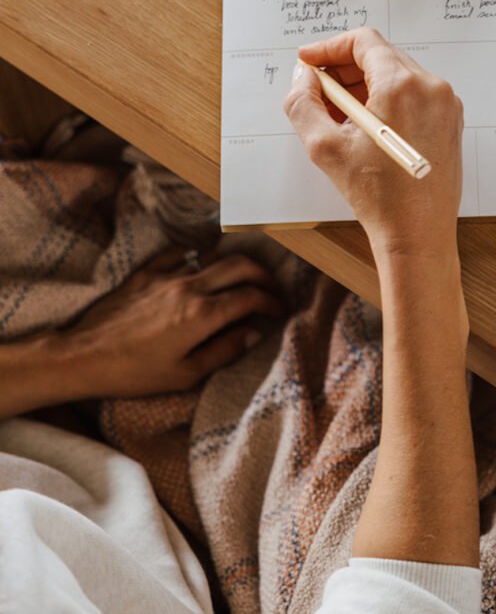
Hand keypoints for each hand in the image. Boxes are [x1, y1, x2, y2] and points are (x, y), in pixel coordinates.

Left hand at [64, 248, 284, 397]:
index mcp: (201, 315)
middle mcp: (189, 287)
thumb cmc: (133, 373)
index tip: (280, 310)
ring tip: (243, 280)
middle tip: (271, 290)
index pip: (250, 297)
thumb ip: (223, 351)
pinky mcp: (147, 272)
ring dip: (235, 265)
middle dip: (263, 275)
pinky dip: (200, 257)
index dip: (272, 302)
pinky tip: (202, 267)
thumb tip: (252, 334)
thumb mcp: (184, 375)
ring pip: (214, 255)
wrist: (83, 356)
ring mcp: (167, 275)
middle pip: (240, 265)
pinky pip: (182, 253)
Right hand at [284, 27, 463, 258]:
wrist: (418, 235)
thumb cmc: (377, 196)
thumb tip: (303, 77)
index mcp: (402, 85)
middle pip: (381, 55)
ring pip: (397, 74)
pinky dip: (387, 99)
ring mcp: (446, 103)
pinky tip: (366, 126)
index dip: (330, 47)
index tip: (309, 61)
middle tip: (318, 89)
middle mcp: (431, 86)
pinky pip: (414, 94)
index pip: (363, 41)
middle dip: (344, 68)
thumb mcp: (324, 146)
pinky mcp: (451, 120)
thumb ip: (303, 102)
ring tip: (339, 114)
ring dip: (365, 85)